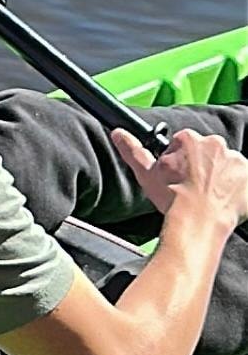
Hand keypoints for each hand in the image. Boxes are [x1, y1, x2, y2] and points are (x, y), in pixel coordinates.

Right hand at [112, 125, 247, 229]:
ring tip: (209, 197)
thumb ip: (132, 150)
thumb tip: (118, 134)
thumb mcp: (146, 174)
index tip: (180, 176)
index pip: (185, 144)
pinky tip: (224, 201)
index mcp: (189, 139)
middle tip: (194, 188)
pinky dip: (237, 189)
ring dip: (220, 177)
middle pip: (208, 152)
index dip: (180, 161)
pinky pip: (244, 179)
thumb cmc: (173, 198)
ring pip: (227, 165)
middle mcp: (215, 144)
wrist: (198, 220)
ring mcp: (235, 159)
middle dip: (203, 167)